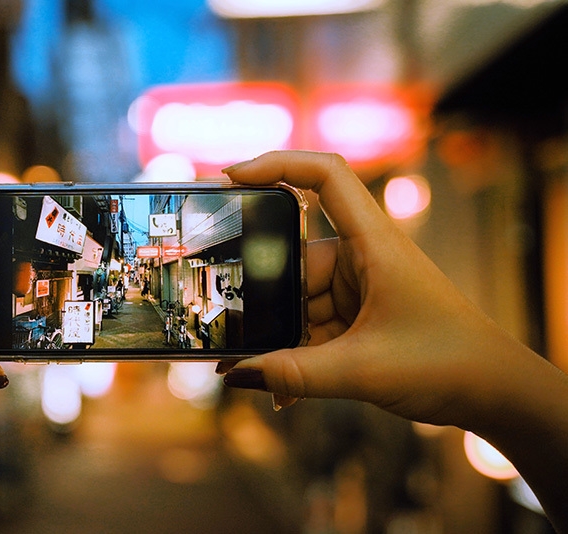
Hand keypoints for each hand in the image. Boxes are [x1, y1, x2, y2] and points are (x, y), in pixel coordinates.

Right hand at [219, 151, 540, 428]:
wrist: (497, 394)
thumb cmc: (449, 364)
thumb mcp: (363, 371)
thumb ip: (294, 375)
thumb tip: (234, 374)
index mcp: (374, 243)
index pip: (325, 176)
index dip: (277, 163)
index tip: (231, 177)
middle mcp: (363, 256)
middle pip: (293, 255)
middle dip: (264, 293)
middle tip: (228, 320)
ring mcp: (360, 287)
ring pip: (298, 300)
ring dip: (280, 337)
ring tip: (259, 373)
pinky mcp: (358, 316)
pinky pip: (312, 327)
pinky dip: (296, 355)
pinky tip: (284, 389)